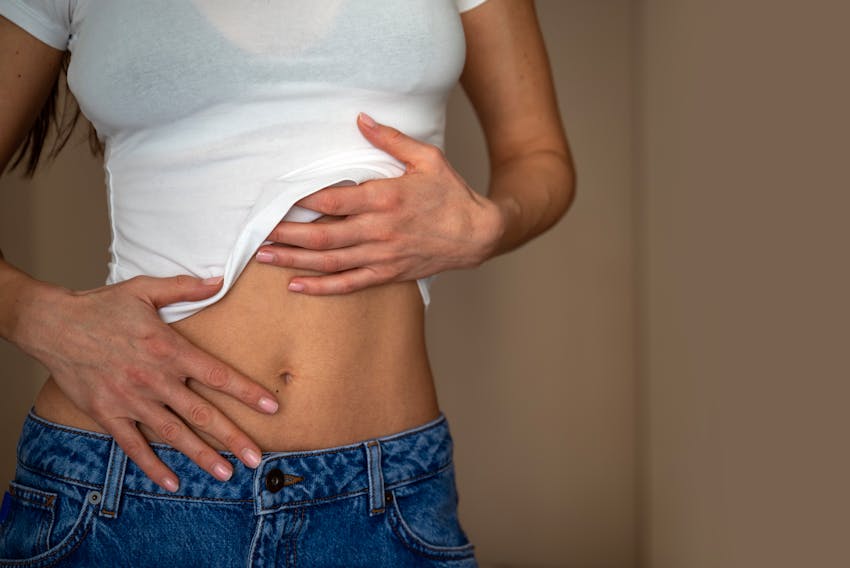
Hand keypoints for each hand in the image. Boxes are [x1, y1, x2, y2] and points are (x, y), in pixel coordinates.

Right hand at [13, 275, 279, 491]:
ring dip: (201, 456)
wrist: (52, 325)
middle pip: (201, 413)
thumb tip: (220, 279)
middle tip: (256, 458)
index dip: (247, 392)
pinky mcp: (107, 413)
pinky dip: (152, 465)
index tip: (272, 407)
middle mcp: (154, 379)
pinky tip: (172, 482)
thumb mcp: (145, 289)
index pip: (217, 375)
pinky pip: (133, 446)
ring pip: (173, 434)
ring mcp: (130, 400)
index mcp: (169, 350)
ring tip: (225, 474)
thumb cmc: (102, 306)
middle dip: (232, 437)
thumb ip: (185, 288)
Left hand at [254, 112, 505, 294]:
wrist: (476, 235)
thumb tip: (361, 119)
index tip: (277, 198)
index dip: (300, 200)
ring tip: (264, 256)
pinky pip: (348, 284)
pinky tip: (296, 286)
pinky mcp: (387, 274)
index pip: (332, 199)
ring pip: (328, 262)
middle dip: (285, 234)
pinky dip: (320, 288)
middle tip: (258, 232)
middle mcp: (379, 230)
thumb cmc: (451, 195)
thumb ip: (390, 140)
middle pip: (321, 234)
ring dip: (293, 260)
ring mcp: (381, 256)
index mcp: (385, 198)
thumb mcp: (427, 158)